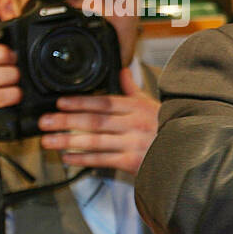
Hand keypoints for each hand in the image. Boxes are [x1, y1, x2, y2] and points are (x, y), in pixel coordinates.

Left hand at [38, 67, 158, 173]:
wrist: (187, 152)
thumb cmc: (168, 128)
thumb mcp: (153, 105)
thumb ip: (133, 90)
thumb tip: (122, 70)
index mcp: (138, 108)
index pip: (104, 102)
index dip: (80, 102)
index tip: (60, 103)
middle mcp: (134, 124)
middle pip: (95, 121)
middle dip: (66, 121)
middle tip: (45, 121)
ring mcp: (133, 144)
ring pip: (95, 141)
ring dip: (68, 141)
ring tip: (48, 140)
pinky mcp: (132, 162)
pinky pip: (102, 160)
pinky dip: (83, 159)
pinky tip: (67, 158)